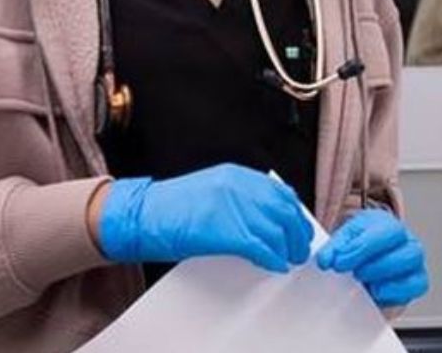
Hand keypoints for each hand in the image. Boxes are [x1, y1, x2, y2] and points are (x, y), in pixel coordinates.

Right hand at [96, 164, 312, 272]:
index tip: (300, 226)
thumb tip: (266, 218)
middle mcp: (240, 187)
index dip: (295, 213)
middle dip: (298, 232)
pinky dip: (272, 258)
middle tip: (301, 248)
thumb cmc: (171, 209)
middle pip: (285, 211)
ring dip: (288, 248)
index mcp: (237, 175)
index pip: (281, 192)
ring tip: (290, 260)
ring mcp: (233, 208)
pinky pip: (261, 247)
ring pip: (277, 230)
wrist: (140, 217)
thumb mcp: (211, 190)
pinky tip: (275, 265)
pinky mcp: (226, 231)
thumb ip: (240, 198)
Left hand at [317, 208, 429, 308]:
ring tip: (364, 282)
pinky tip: (376, 293)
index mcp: (388, 225)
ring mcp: (414, 263)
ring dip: (384, 275)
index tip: (340, 261)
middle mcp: (407, 242)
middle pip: (407, 249)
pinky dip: (395, 291)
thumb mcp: (343, 241)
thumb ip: (333, 248)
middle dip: (376, 265)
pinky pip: (417, 286)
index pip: (387, 232)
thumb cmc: (357, 248)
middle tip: (353, 273)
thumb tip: (327, 259)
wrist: (362, 262)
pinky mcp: (415, 284)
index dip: (363, 248)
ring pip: (412, 265)